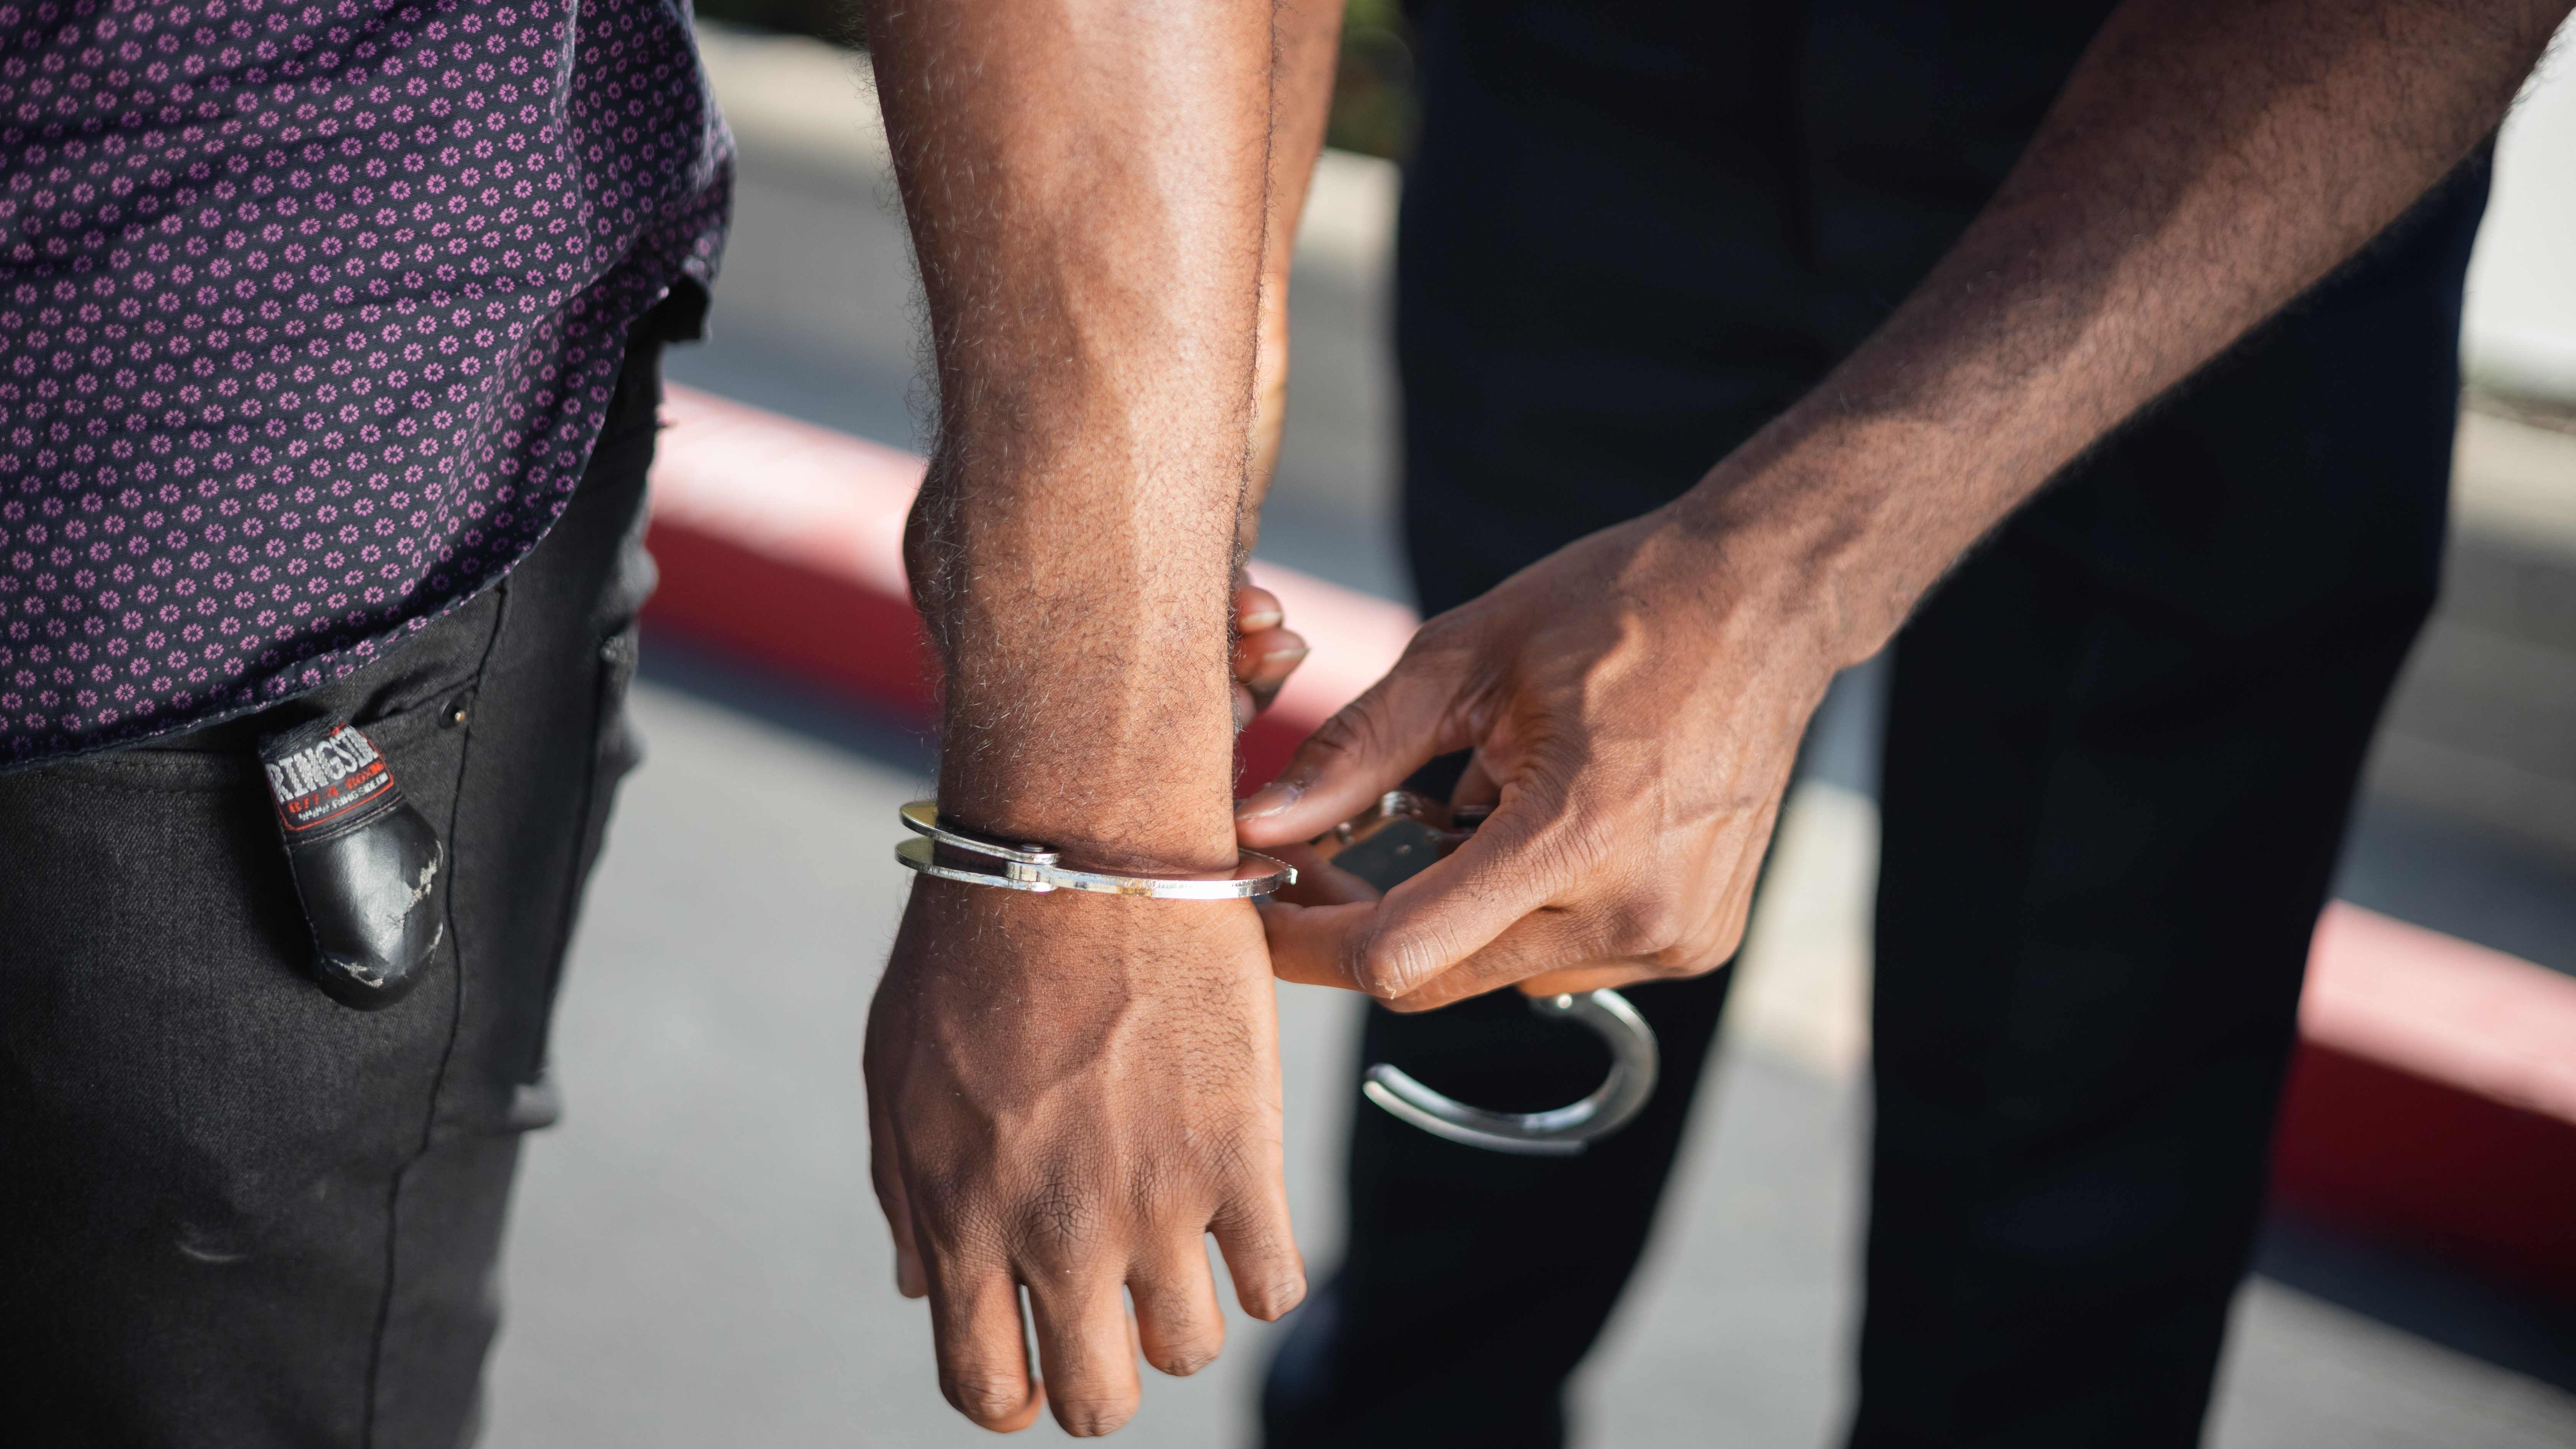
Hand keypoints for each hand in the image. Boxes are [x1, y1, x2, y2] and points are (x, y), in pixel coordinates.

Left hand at [866, 883, 1303, 1434]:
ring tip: (1178, 1241)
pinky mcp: (1243, 1153)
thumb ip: (908, 1197)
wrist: (1083, 850)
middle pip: (1096, 1401)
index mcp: (962, 1218)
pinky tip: (1242, 1216)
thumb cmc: (976, 951)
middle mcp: (1058, 1231)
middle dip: (1102, 1378)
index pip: (988, 1388)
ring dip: (1182, 1313)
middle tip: (1113, 1317)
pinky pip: (1278, 1284)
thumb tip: (917, 1288)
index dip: (1015, 1396)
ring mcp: (1157, 1199)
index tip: (1036, 1369)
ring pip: (1190, 1348)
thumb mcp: (898, 1079)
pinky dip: (1264, 1270)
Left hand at [1236, 503, 1844, 1009]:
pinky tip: (1548, 829)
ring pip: (1498, 974)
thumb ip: (1357, 751)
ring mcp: (1674, 936)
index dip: (1307, 946)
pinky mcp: (1696, 942)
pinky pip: (1565, 960)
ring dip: (1454, 915)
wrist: (1765, 603)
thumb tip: (1260, 822)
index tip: (1258, 907)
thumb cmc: (1619, 608)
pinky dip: (1526, 911)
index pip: (1400, 952)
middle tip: (1324, 857)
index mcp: (1576, 835)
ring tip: (1472, 811)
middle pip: (1438, 976)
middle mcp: (1633, 909)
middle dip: (1363, 928)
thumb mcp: (1466, 658)